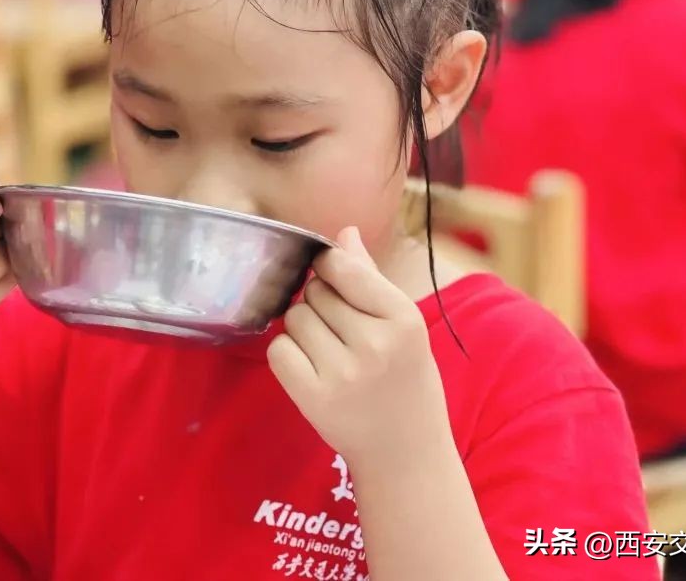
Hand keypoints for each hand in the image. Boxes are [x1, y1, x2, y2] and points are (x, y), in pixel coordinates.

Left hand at [267, 227, 450, 466]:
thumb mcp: (404, 327)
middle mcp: (374, 344)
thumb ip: (370, 279)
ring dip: (303, 328)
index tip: (333, 280)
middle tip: (341, 331)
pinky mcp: (314, 398)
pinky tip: (311, 368)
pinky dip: (288, 354)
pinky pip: (279, 350)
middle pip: (315, 292)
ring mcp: (342, 374)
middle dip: (320, 303)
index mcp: (403, 319)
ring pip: (294, 319)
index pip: (344, 268)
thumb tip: (344, 233)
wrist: (405, 453)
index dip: (329, 268)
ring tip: (329, 351)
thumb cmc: (406, 380)